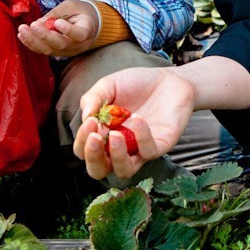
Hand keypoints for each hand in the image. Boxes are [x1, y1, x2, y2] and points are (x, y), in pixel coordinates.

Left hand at [18, 0, 98, 56]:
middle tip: (33, 25)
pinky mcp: (58, 53)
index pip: (80, 34)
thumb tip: (38, 24)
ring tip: (23, 29)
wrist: (87, 23)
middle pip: (62, 44)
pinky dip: (32, 44)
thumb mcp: (71, 6)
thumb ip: (56, 14)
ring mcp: (68, 51)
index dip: (68, 30)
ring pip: (50, 50)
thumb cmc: (80, 12)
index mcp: (87, 30)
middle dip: (45, 35)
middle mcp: (78, 45)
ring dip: (34, 40)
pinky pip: (44, 51)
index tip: (57, 22)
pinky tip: (22, 35)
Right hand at [74, 67, 195, 179]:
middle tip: (95, 137)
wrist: (167, 78)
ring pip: (124, 171)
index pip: (83, 151)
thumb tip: (85, 117)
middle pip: (99, 170)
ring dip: (116, 157)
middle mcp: (119, 148)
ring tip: (115, 134)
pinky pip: (149, 152)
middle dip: (93, 158)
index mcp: (103, 135)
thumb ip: (93, 98)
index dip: (82, 141)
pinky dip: (142, 137)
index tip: (90, 121)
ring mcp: (140, 149)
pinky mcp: (160, 145)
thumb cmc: (135, 84)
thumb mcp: (108, 85)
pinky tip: (137, 118)